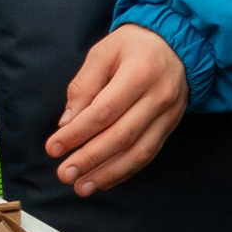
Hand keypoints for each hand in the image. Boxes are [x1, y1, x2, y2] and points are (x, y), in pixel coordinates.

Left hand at [47, 27, 188, 194]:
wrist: (177, 44)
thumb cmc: (133, 46)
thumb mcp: (103, 53)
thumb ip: (84, 86)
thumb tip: (68, 123)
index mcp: (140, 73)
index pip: (104, 111)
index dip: (77, 133)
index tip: (53, 148)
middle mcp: (159, 96)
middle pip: (122, 135)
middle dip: (90, 158)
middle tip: (65, 174)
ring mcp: (169, 114)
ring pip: (138, 151)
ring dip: (108, 172)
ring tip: (83, 186)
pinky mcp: (171, 126)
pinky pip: (149, 153)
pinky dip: (126, 170)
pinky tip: (105, 180)